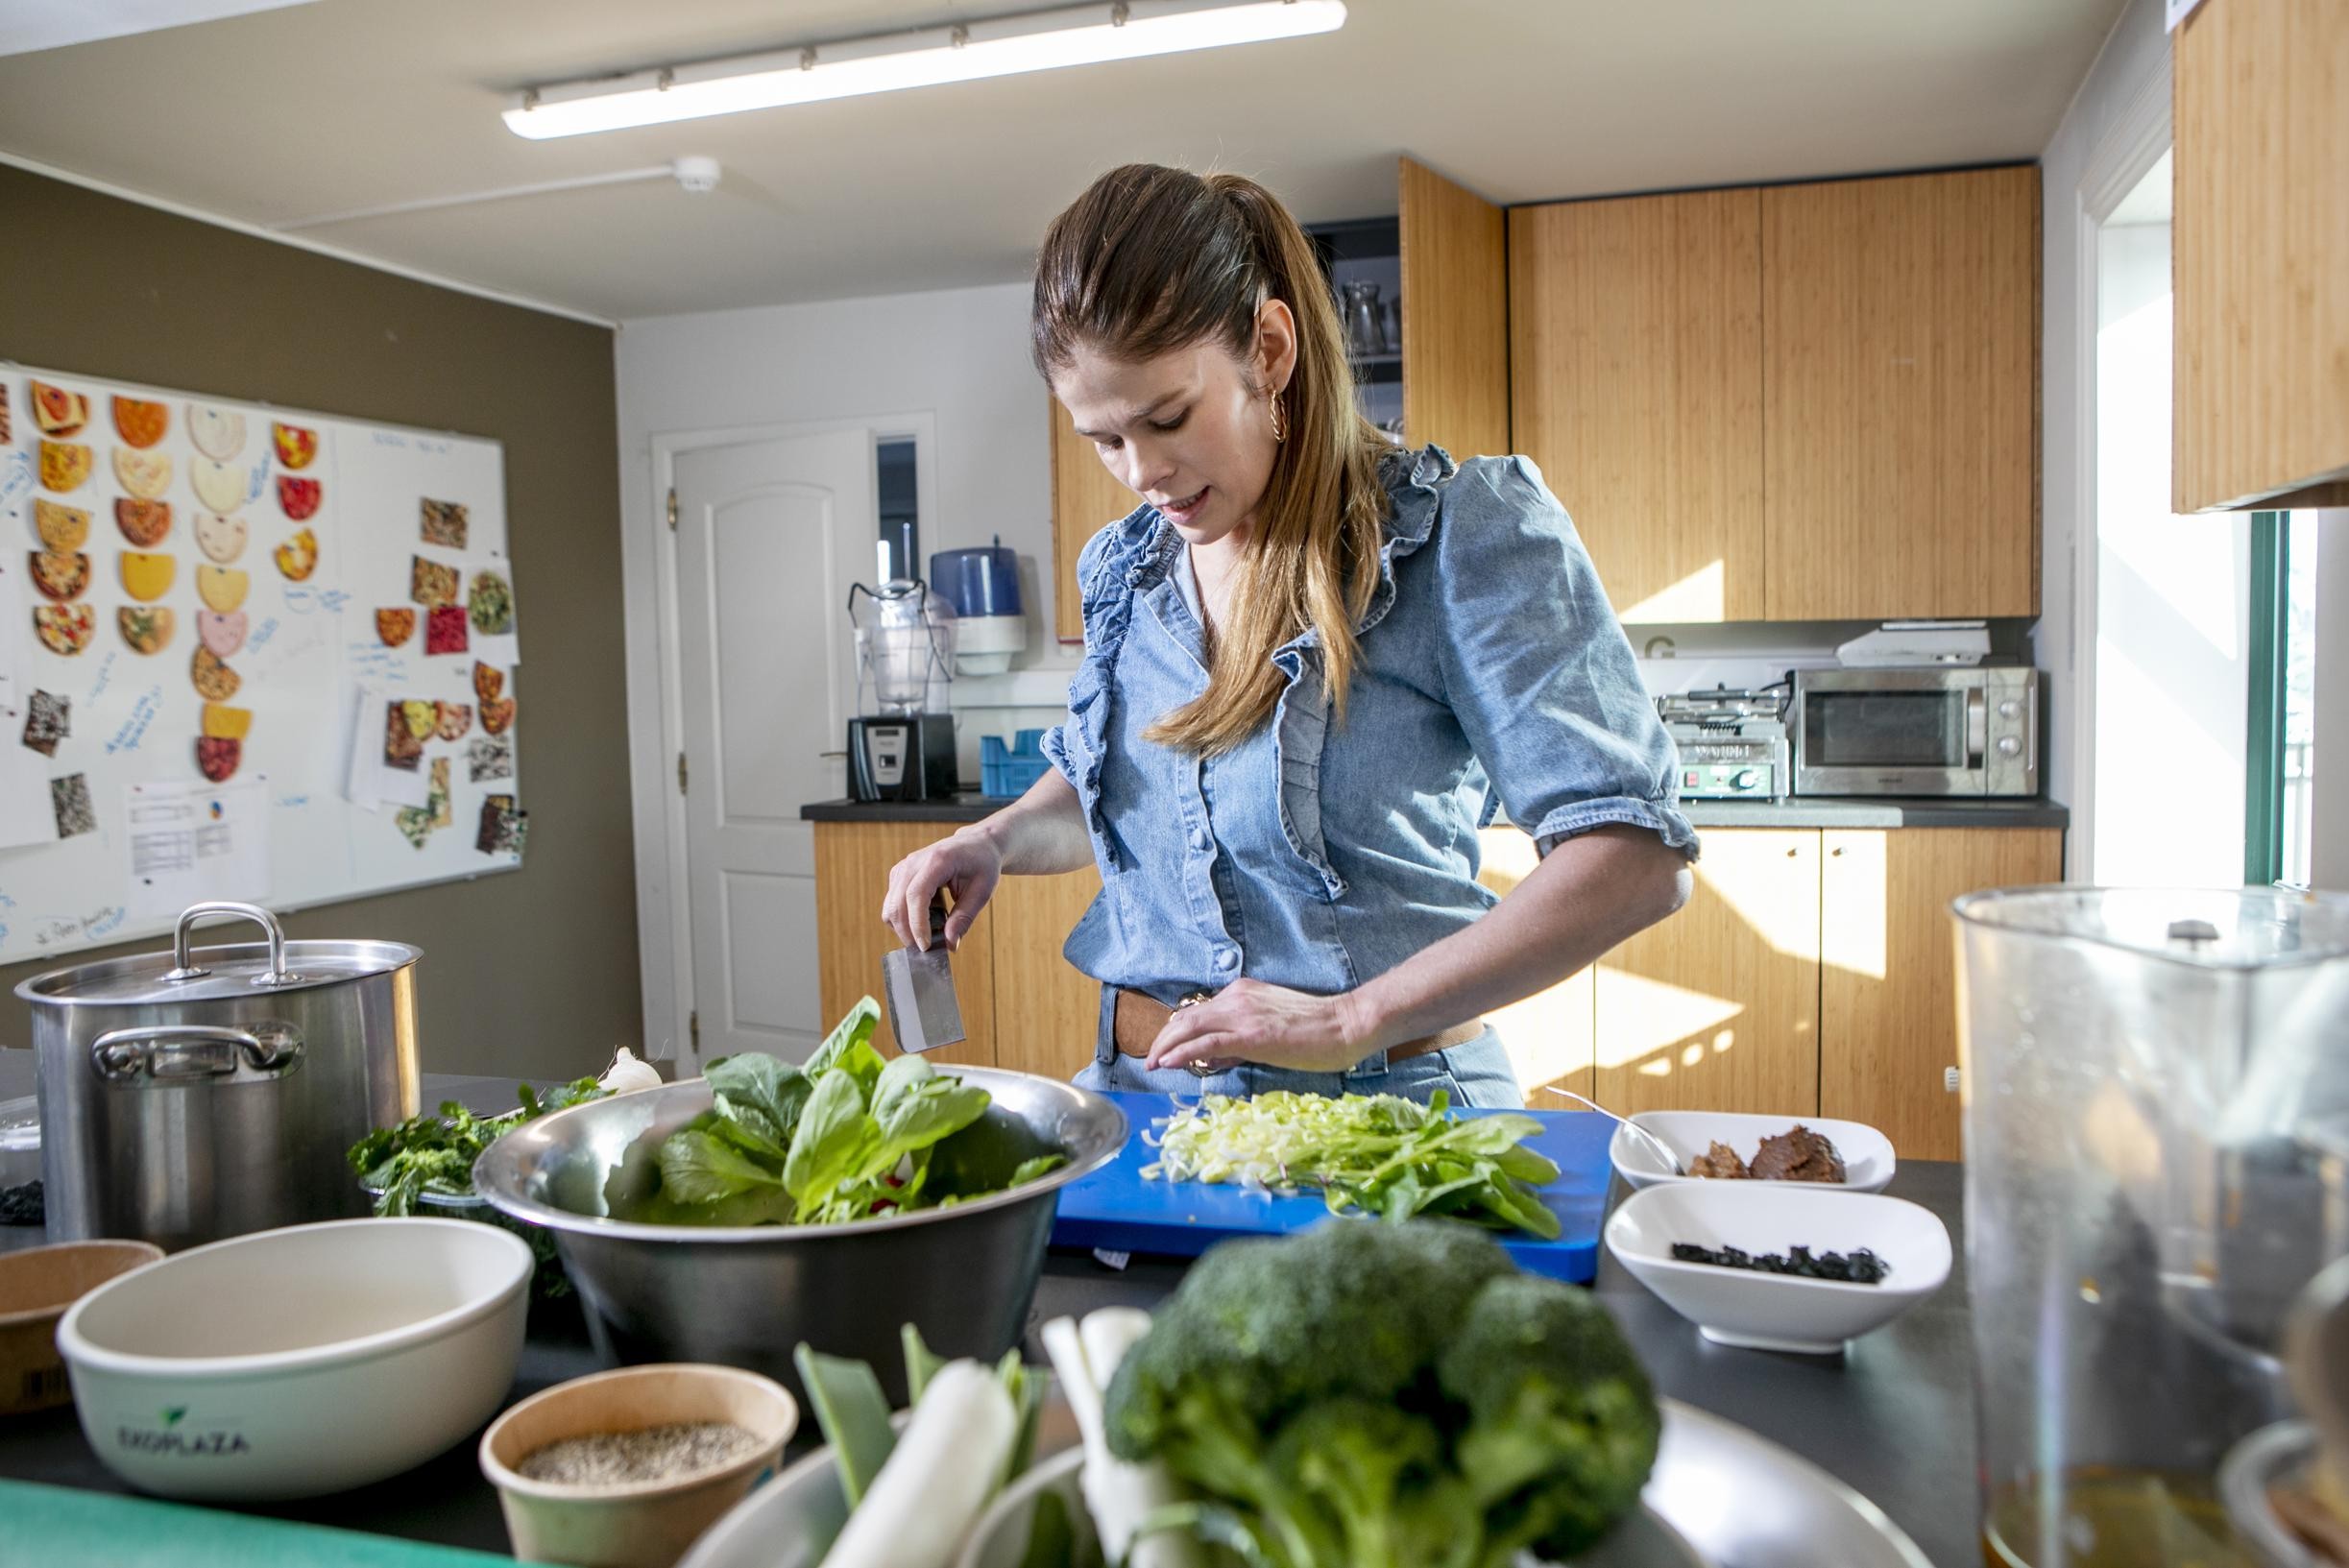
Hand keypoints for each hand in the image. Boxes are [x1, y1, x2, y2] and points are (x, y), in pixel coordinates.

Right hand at [880, 828, 1001, 950]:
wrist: (976, 844)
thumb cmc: (982, 864)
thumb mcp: (982, 892)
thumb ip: (964, 918)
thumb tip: (950, 944)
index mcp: (937, 861)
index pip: (916, 895)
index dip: (917, 924)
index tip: (926, 946)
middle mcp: (914, 862)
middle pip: (897, 903)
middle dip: (907, 932)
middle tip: (927, 950)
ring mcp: (904, 867)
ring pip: (890, 906)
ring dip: (904, 928)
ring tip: (928, 935)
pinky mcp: (900, 875)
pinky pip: (892, 903)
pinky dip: (904, 919)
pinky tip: (924, 920)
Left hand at [1144, 978, 1369, 1073]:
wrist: (1345, 1025)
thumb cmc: (1316, 1031)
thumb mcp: (1271, 1026)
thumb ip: (1242, 1037)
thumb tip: (1216, 1055)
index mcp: (1242, 993)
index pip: (1199, 1010)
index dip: (1177, 1030)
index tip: (1166, 1047)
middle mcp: (1237, 997)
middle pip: (1186, 1016)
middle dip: (1163, 1038)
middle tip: (1151, 1058)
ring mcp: (1243, 1014)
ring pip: (1190, 1026)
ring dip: (1166, 1045)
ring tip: (1152, 1063)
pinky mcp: (1251, 1035)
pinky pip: (1207, 1042)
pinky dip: (1182, 1052)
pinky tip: (1169, 1062)